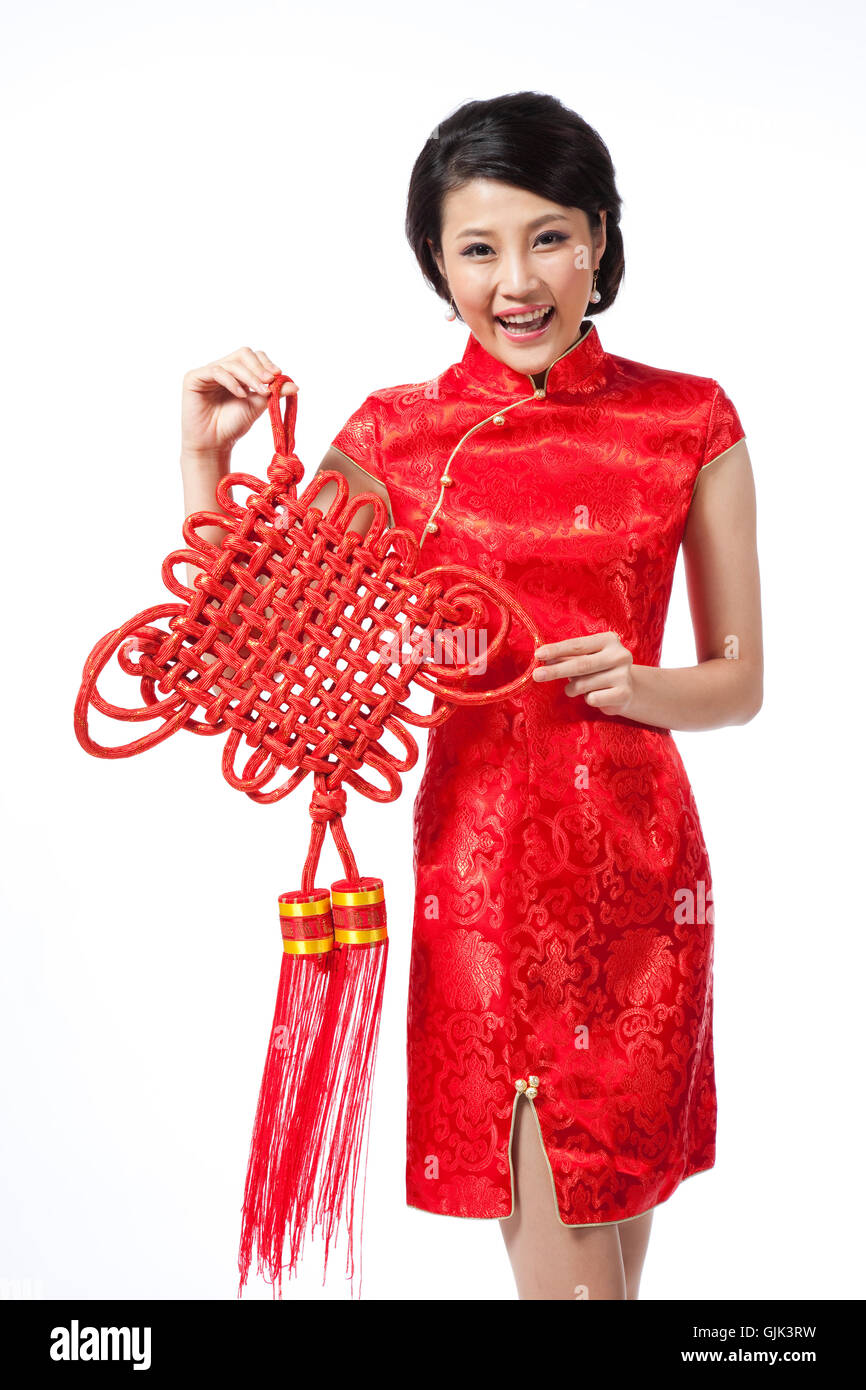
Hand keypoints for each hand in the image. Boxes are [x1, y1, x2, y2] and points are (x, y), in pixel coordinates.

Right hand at [181, 346, 297, 454]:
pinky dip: (232, 382)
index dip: (266, 363)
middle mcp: (222, 369)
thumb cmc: (233, 426)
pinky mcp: (194, 378)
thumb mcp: (258, 406)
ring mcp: (207, 372)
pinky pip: (216, 371)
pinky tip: (241, 394)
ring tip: (259, 392)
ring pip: (232, 363)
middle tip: (269, 381)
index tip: (278, 375)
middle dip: (259, 367)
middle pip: (243, 353)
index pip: (253, 357)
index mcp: (236, 373)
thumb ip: (274, 393)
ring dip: (249, 377)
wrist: (214, 444)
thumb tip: (296, 385)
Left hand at [531, 630, 634, 715]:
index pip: (578, 645)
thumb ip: (567, 658)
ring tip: (575, 689)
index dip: (557, 650)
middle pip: (581, 664)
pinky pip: (593, 699)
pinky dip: (587, 699)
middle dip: (556, 670)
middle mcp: (619, 655)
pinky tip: (595, 695)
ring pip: (584, 684)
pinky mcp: (624, 694)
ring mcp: (623, 675)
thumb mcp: (585, 659)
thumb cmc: (599, 670)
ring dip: (572, 689)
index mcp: (608, 640)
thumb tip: (543, 659)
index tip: (538, 655)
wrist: (627, 689)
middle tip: (537, 675)